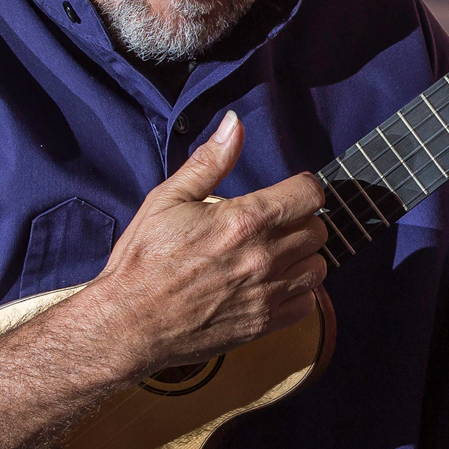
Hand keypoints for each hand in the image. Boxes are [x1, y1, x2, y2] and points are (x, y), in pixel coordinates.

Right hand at [86, 111, 328, 380]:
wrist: (129, 324)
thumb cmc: (143, 261)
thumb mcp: (168, 200)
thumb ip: (209, 162)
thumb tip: (234, 124)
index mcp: (244, 220)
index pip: (309, 194)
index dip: (302, 187)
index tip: (288, 192)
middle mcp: (264, 256)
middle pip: (317, 228)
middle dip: (301, 220)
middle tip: (274, 223)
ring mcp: (267, 293)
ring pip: (319, 266)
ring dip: (303, 256)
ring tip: (276, 254)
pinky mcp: (264, 324)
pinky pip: (308, 303)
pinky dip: (299, 292)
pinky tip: (274, 284)